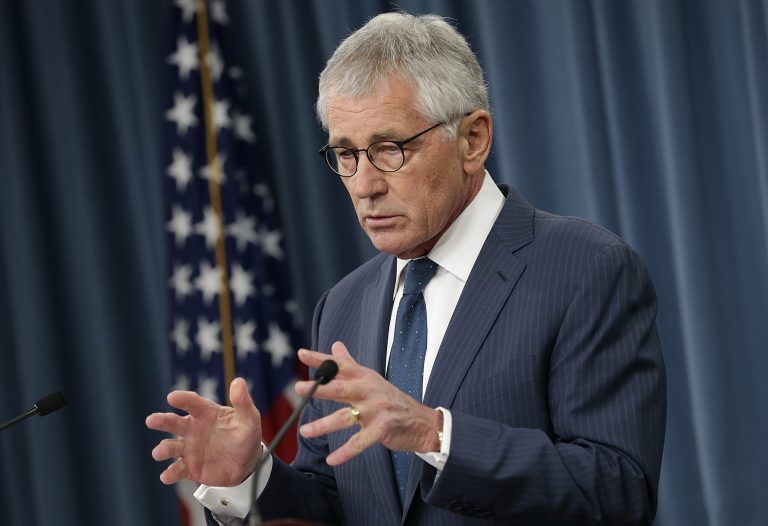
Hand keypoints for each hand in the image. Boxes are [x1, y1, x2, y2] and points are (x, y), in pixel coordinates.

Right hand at [145, 377, 262, 485]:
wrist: (247, 463)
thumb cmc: (245, 435)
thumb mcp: (249, 418)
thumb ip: (242, 402)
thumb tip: (238, 382)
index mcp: (205, 413)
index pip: (192, 403)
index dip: (182, 399)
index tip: (172, 397)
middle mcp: (193, 429)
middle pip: (174, 422)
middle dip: (161, 421)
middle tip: (151, 420)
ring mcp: (189, 448)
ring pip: (171, 447)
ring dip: (163, 449)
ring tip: (159, 452)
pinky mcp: (190, 467)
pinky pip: (177, 470)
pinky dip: (170, 473)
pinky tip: (166, 476)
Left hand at [296, 341, 441, 465]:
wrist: (422, 422)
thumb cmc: (392, 399)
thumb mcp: (371, 378)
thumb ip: (350, 364)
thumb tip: (335, 345)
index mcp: (364, 377)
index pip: (339, 366)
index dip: (321, 360)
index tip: (301, 354)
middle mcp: (368, 391)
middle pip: (341, 388)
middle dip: (320, 388)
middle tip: (299, 388)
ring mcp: (375, 410)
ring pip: (345, 417)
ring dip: (324, 424)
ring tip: (305, 431)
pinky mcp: (382, 429)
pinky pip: (359, 442)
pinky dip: (345, 452)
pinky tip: (332, 459)